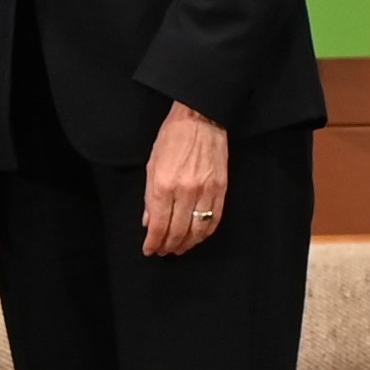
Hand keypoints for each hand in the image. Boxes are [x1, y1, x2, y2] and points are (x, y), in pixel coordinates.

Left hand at [140, 102, 229, 257]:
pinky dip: (205, 233)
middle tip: (162, 251)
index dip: (153, 242)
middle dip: (168, 246)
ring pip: (197, 230)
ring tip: (178, 248)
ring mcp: (206, 191)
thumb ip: (150, 196)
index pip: (159, 225)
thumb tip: (149, 222)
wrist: (201, 118)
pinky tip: (197, 237)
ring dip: (186, 244)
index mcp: (165, 184)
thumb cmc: (173, 137)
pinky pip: (214, 219)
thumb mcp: (152, 164)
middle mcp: (186, 190)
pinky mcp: (221, 189)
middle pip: (177, 231)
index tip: (149, 249)